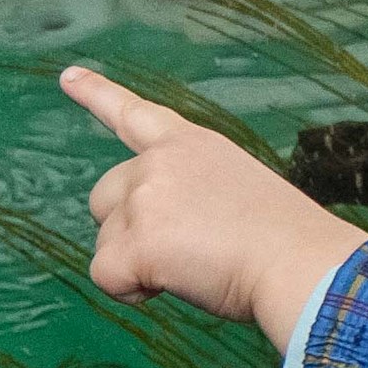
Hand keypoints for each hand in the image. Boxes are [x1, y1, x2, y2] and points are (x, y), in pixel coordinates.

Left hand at [62, 66, 367, 348]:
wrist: (299, 261)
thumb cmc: (285, 239)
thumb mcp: (238, 190)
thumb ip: (190, 195)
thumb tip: (164, 239)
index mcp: (191, 144)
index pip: (134, 114)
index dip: (97, 94)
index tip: (68, 76)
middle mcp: (160, 162)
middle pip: (104, 197)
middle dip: (126, 230)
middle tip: (181, 251)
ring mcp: (146, 198)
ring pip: (105, 242)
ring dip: (135, 264)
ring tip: (191, 268)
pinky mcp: (138, 240)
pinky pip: (105, 275)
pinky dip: (130, 291)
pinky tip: (170, 286)